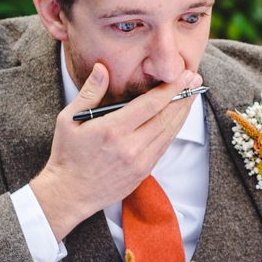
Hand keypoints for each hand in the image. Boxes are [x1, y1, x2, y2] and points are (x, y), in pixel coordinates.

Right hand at [29, 62, 201, 239]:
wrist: (69, 194)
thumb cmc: (67, 155)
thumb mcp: (68, 120)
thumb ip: (90, 92)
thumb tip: (103, 68)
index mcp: (112, 130)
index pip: (150, 105)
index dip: (170, 88)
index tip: (182, 74)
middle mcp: (130, 147)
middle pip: (166, 117)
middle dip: (183, 96)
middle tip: (195, 79)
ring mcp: (139, 162)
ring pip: (169, 133)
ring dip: (182, 112)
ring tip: (192, 94)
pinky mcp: (143, 172)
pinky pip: (164, 146)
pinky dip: (173, 129)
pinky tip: (177, 117)